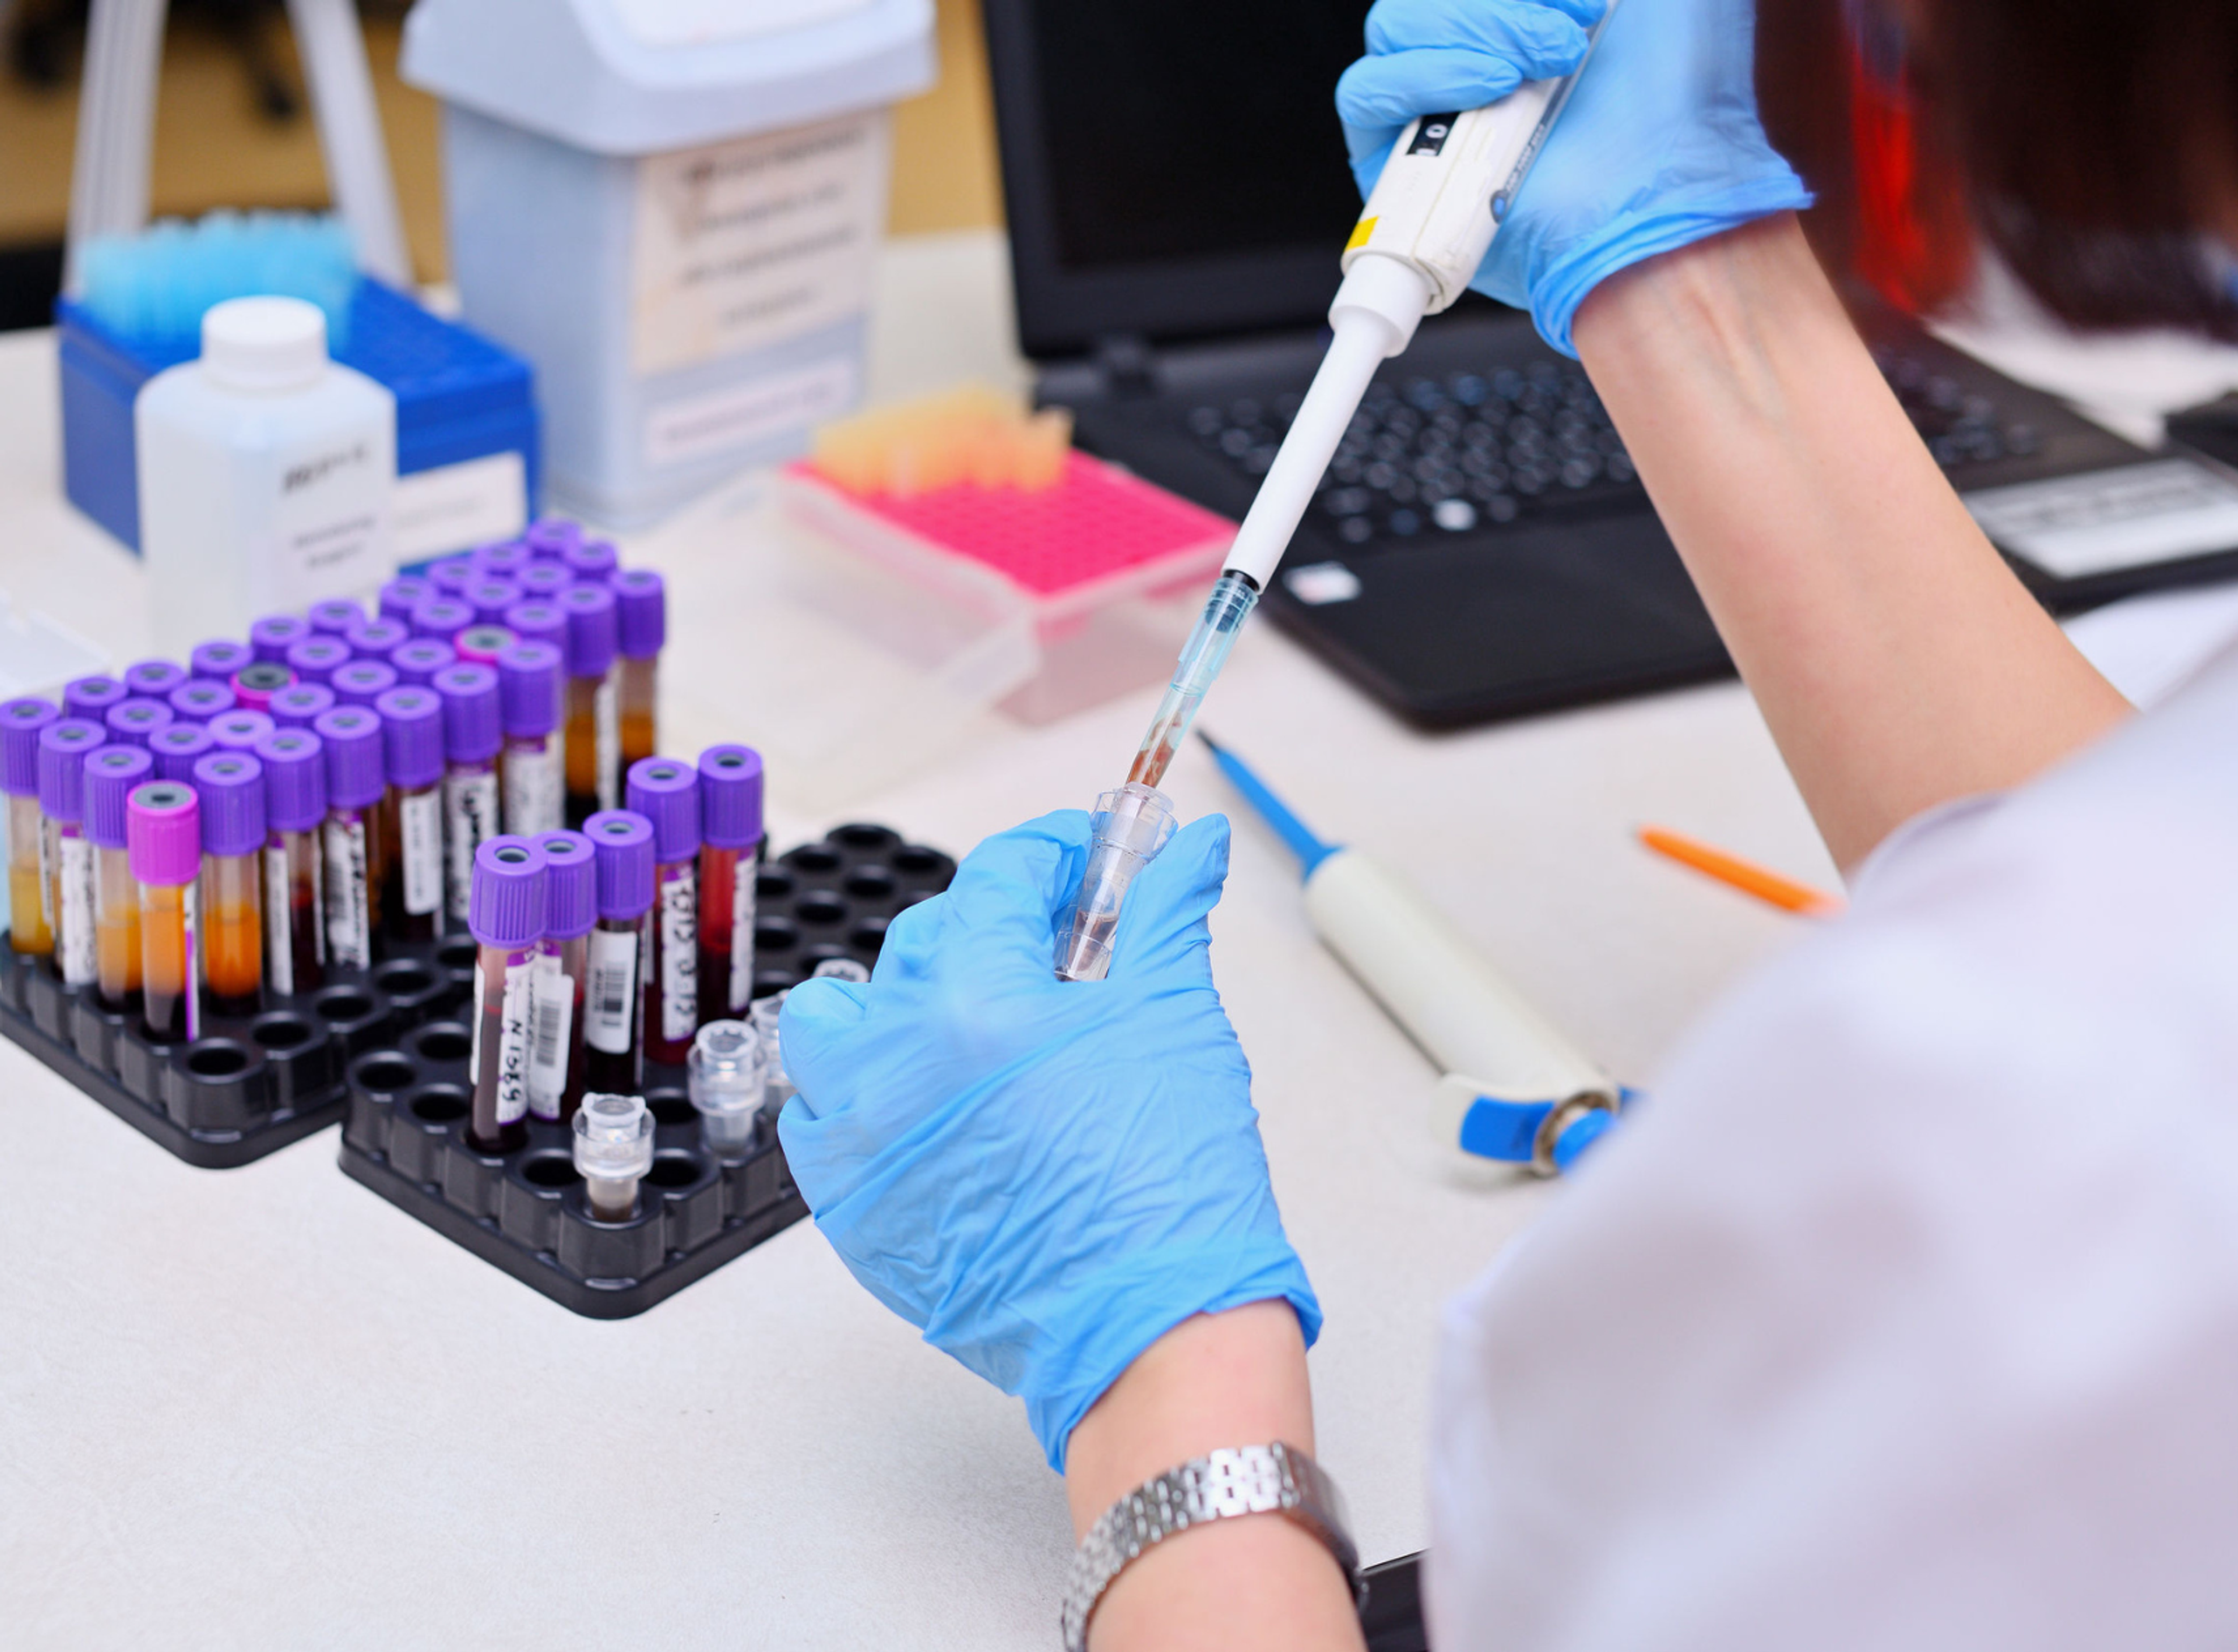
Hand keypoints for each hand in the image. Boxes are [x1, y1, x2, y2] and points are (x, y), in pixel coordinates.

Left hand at [778, 810, 1319, 1471]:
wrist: (1151, 1332)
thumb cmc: (1168, 1193)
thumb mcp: (1176, 1017)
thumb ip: (1166, 915)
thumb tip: (1189, 848)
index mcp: (976, 1001)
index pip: (999, 878)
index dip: (1054, 855)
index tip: (1087, 863)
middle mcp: (897, 1061)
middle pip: (926, 941)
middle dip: (996, 926)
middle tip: (1064, 948)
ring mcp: (862, 1139)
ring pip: (843, 1024)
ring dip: (904, 1003)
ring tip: (977, 1023)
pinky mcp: (852, 1207)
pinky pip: (826, 1118)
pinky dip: (871, 1092)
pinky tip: (939, 1104)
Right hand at [1336, 0, 1811, 353]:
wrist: (1669, 203)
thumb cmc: (1683, 109)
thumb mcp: (1675, 2)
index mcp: (1518, 15)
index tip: (1588, 0)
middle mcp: (1468, 56)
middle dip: (1495, 4)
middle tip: (1566, 40)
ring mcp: (1428, 109)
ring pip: (1394, 28)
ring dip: (1468, 28)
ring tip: (1544, 67)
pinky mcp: (1395, 166)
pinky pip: (1366, 95)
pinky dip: (1422, 76)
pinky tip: (1492, 89)